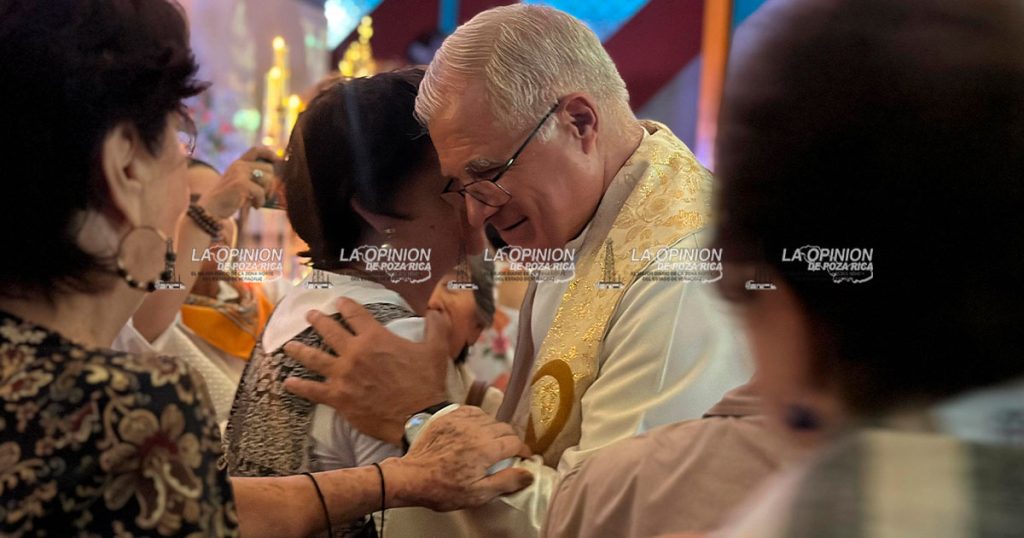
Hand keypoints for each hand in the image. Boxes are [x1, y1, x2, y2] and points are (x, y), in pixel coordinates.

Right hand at [196, 146, 279, 218]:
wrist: (211, 209)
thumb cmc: (228, 199)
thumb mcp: (240, 184)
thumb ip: (253, 177)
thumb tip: (275, 178)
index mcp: (238, 163)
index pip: (256, 150)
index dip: (269, 153)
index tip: (277, 160)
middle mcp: (239, 165)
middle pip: (269, 168)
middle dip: (271, 184)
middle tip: (265, 195)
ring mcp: (239, 173)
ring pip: (268, 180)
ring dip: (266, 194)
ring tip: (257, 201)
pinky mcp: (241, 184)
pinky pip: (261, 192)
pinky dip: (260, 201)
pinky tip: (254, 206)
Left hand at [283, 298, 451, 444]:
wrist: (417, 416)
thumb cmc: (426, 382)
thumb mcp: (435, 349)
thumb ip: (435, 327)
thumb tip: (437, 311)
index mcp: (375, 337)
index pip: (355, 314)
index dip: (345, 305)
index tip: (338, 301)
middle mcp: (354, 353)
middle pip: (330, 331)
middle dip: (318, 321)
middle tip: (309, 315)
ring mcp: (343, 375)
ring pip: (314, 358)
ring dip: (300, 350)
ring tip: (289, 345)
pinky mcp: (338, 398)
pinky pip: (313, 390)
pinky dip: (299, 386)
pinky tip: (288, 382)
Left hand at [383, 406, 532, 510]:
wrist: (413, 478)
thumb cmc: (443, 488)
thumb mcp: (478, 494)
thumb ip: (506, 482)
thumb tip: (528, 474)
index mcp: (486, 449)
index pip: (515, 443)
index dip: (523, 451)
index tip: (524, 457)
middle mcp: (476, 430)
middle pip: (504, 428)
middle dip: (511, 440)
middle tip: (509, 452)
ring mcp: (461, 422)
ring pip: (489, 418)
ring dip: (495, 429)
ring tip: (493, 442)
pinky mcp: (448, 418)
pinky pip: (471, 410)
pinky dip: (479, 418)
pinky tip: (477, 428)